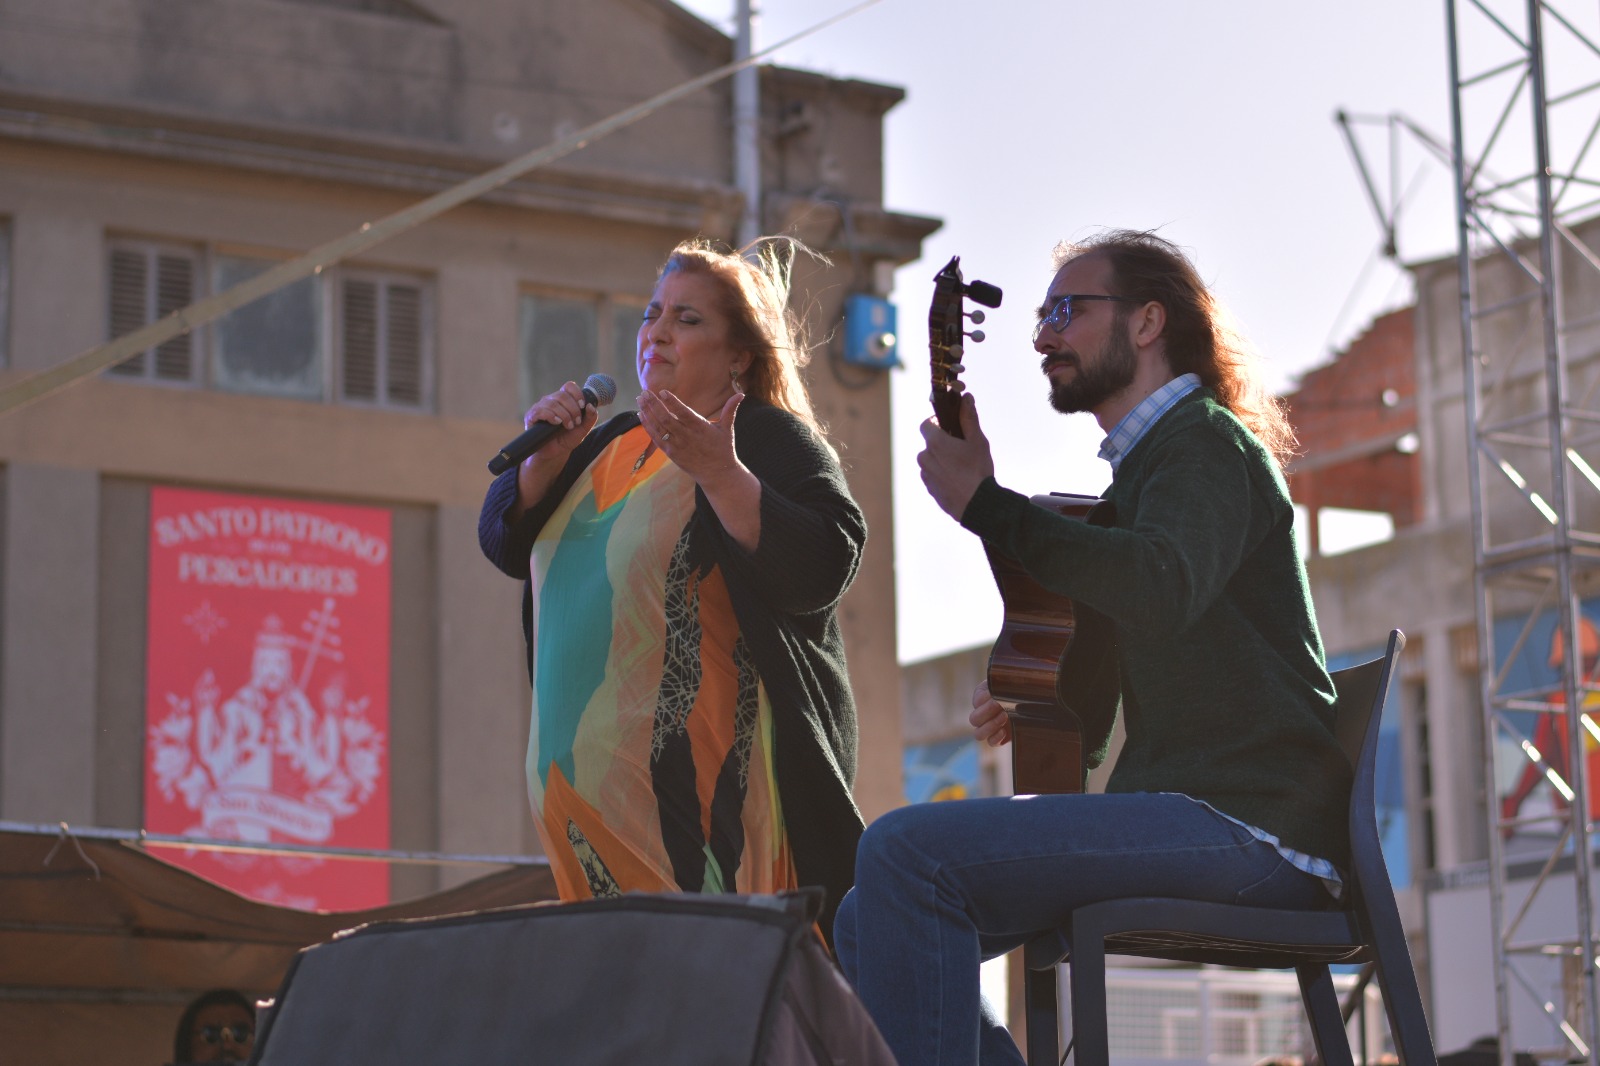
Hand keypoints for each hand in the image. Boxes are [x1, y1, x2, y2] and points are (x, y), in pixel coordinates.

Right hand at [519, 381, 598, 468]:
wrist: (554, 453)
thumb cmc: (567, 439)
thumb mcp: (583, 429)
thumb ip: (590, 418)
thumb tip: (591, 406)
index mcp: (562, 400)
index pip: (569, 386)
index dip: (577, 394)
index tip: (582, 406)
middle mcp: (551, 401)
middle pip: (562, 395)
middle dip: (573, 409)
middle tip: (576, 422)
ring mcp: (540, 407)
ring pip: (552, 403)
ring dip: (564, 415)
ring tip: (568, 426)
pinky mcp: (531, 416)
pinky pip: (540, 411)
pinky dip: (551, 416)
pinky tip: (557, 423)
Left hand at [638, 389, 744, 487]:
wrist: (717, 474)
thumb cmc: (723, 449)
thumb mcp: (727, 429)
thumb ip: (730, 410)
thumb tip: (741, 394)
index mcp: (700, 427)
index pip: (683, 412)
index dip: (672, 402)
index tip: (662, 392)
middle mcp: (686, 436)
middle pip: (666, 418)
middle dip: (653, 404)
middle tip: (644, 392)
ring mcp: (677, 445)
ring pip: (658, 427)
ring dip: (647, 412)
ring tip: (640, 399)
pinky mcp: (671, 453)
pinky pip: (656, 438)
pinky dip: (647, 426)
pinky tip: (641, 415)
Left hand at [918, 392, 994, 519]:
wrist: (977, 504)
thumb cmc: (978, 470)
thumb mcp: (977, 441)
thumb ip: (969, 418)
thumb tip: (966, 398)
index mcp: (935, 443)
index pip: (925, 424)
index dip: (936, 423)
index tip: (949, 426)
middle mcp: (925, 458)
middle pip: (929, 444)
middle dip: (942, 443)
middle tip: (961, 449)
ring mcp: (926, 475)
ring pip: (931, 461)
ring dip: (942, 460)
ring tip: (962, 468)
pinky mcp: (929, 489)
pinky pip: (933, 476)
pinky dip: (942, 475)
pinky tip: (958, 480)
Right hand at [969, 678, 1011, 746]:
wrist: (1030, 703)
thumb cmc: (1017, 690)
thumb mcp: (1009, 684)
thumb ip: (1002, 683)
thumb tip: (999, 685)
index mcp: (982, 698)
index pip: (977, 701)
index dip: (984, 699)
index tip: (995, 694)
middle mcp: (982, 715)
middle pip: (974, 719)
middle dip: (987, 711)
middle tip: (999, 704)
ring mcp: (989, 728)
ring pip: (978, 734)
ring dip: (990, 726)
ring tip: (1004, 716)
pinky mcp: (999, 739)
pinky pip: (991, 742)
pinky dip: (996, 738)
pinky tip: (1004, 731)